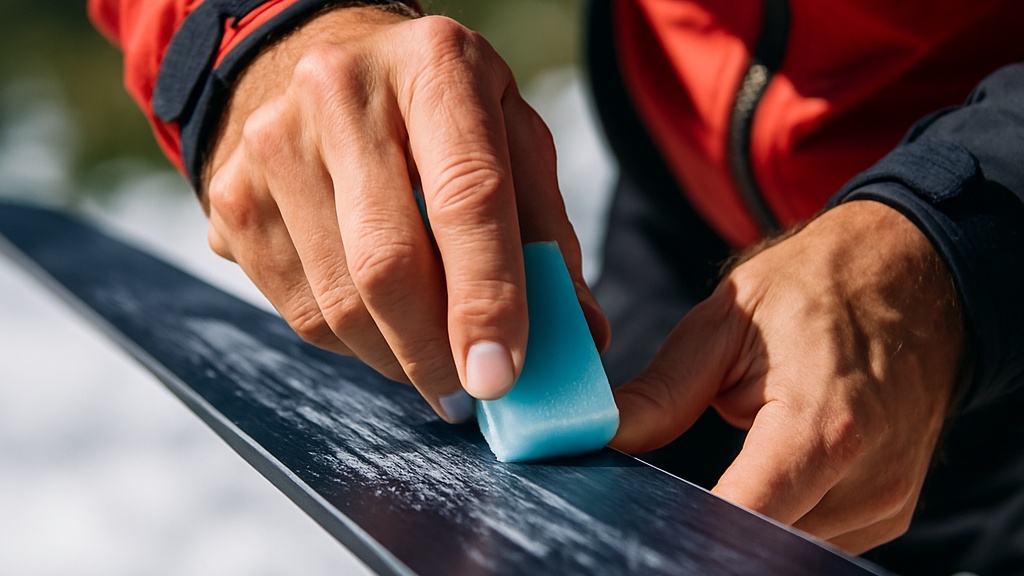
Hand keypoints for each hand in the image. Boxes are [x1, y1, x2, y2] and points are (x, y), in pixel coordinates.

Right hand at [201, 7, 608, 421]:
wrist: (322, 61)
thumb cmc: (436, 111)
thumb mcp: (511, 138)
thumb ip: (546, 233)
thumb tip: (578, 335)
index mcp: (435, 67)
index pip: (467, 197)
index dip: (486, 299)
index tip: (500, 378)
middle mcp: (340, 94)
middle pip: (388, 264)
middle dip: (434, 354)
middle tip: (469, 396)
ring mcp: (273, 145)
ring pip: (338, 303)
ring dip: (394, 357)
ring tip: (429, 357)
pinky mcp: (232, 197)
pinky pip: (298, 311)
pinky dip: (350, 341)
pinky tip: (377, 320)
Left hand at [610, 200, 964, 552]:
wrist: (911, 274)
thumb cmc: (819, 287)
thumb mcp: (726, 320)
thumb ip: (665, 390)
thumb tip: (606, 435)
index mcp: (825, 426)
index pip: (748, 516)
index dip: (694, 529)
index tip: (654, 519)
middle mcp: (866, 477)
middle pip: (764, 535)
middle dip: (713, 513)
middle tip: (681, 481)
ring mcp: (887, 500)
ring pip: (789, 540)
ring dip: (754, 508)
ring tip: (749, 445)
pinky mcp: (892, 509)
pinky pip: (820, 532)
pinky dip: (786, 508)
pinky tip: (776, 461)